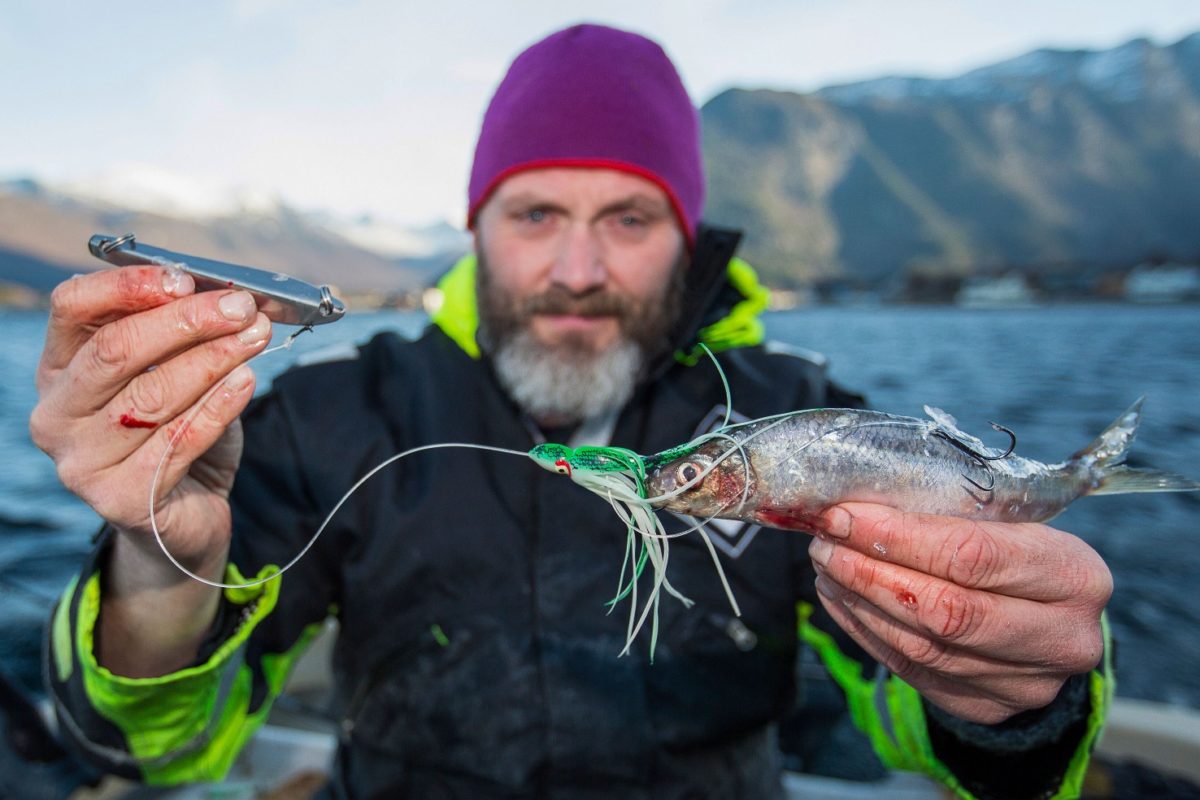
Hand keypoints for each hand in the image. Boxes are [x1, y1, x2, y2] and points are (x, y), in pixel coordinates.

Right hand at [29, 266, 271, 573]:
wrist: (185, 515)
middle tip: (241, 307)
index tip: (186, 278)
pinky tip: (246, 381)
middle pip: (116, 350)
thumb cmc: (177, 432)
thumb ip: (182, 337)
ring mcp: (80, 462)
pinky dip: (219, 405)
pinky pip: (178, 440)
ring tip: (256, 338)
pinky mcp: (117, 499)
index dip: (129, 287)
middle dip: (187, 321)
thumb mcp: (173, 375)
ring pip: (152, 396)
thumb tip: (227, 296)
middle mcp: (56, 415)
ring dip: (213, 359)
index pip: (73, 307)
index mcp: (59, 369)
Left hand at [808, 502, 1111, 723]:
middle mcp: (1062, 638)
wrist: (1053, 626)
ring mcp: (1027, 683)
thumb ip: (948, 516)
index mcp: (1075, 575)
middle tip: (825, 544)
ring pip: (924, 645)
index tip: (845, 515)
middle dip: (871, 572)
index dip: (900, 536)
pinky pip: (913, 670)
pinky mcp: (989, 708)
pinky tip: (839, 598)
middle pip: (947, 610)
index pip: (973, 555)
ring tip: (826, 567)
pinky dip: (866, 631)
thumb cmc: (1021, 557)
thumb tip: (855, 506)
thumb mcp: (1009, 524)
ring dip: (861, 601)